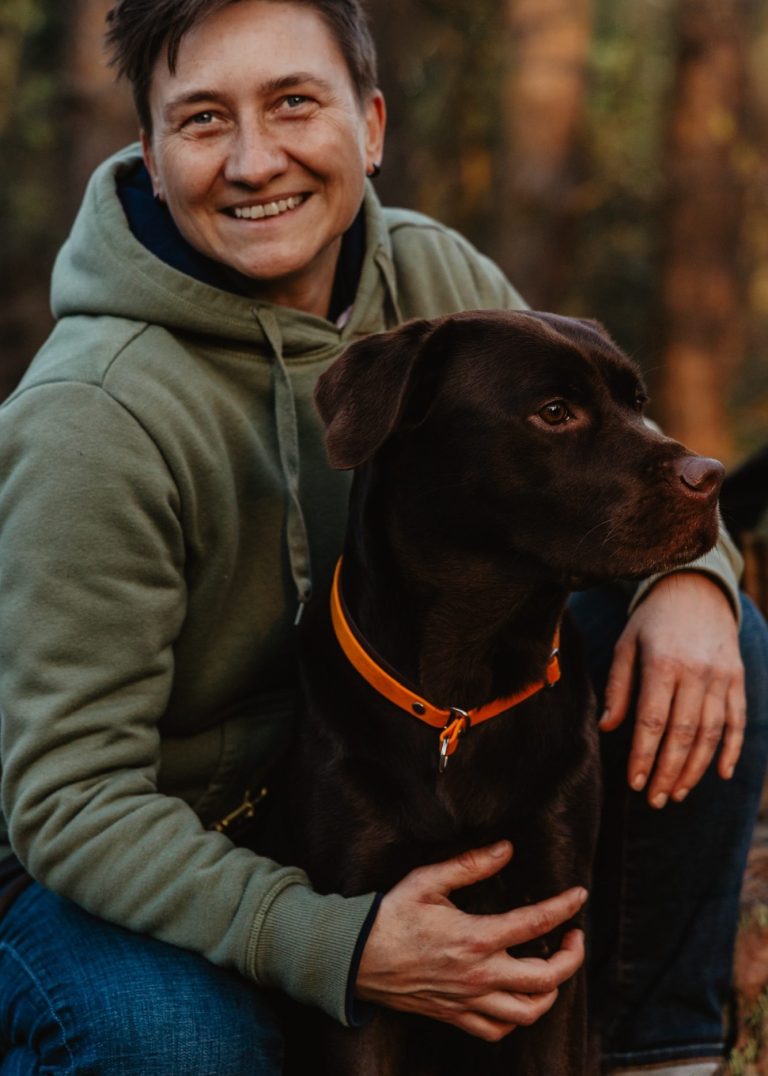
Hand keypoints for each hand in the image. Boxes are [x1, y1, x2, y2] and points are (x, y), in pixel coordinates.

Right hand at [356, 840, 586, 1041]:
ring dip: (550, 992)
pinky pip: (497, 1030)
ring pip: (528, 1012)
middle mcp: (479, 974)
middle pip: (546, 979)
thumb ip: (471, 865)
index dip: (564, 907)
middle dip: (571, 958)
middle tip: (574, 938)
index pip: (536, 924)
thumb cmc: (392, 915)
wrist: (357, 957)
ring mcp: (468, 1000)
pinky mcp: (455, 1015)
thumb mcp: (429, 880)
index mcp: (476, 937)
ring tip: (553, 971)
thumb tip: (506, 849)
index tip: (579, 895)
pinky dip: (516, 1018)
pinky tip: (517, 997)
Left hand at [600, 572, 744, 806]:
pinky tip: (719, 774)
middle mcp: (696, 672)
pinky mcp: (738, 679)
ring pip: (711, 733)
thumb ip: (618, 686)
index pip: (652, 721)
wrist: (695, 588)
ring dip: (695, 768)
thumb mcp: (626, 644)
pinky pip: (738, 721)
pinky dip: (732, 750)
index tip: (634, 783)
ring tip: (676, 793)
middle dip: (668, 771)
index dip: (643, 755)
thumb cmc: (651, 620)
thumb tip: (608, 726)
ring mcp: (722, 677)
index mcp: (663, 663)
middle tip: (655, 799)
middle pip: (683, 734)